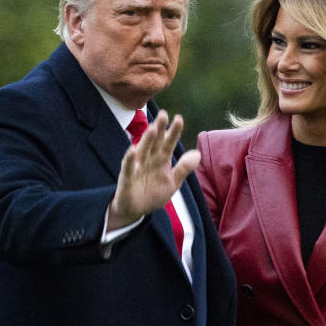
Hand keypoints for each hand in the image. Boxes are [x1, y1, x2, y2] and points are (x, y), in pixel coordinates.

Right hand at [108, 111, 198, 228]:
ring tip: (152, 128)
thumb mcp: (172, 182)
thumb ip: (183, 168)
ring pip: (143, 151)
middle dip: (159, 129)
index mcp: (161, 160)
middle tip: (163, 114)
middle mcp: (149, 160)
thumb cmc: (153, 194)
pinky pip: (129, 167)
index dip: (173, 132)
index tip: (179, 119)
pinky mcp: (127, 178)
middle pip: (155, 142)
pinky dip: (130, 159)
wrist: (135, 210)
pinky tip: (133, 150)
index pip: (168, 143)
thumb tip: (197, 153)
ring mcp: (137, 167)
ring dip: (147, 140)